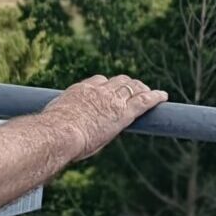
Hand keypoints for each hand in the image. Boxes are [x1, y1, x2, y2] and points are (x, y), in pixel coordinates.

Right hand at [44, 74, 167, 162]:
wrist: (58, 134)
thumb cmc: (51, 133)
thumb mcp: (54, 121)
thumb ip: (60, 120)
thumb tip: (52, 131)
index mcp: (81, 90)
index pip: (99, 81)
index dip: (108, 85)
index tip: (111, 90)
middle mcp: (98, 90)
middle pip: (118, 81)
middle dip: (127, 84)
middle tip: (135, 89)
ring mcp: (112, 100)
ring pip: (132, 88)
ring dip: (142, 89)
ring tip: (151, 93)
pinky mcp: (124, 112)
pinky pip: (144, 100)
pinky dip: (155, 97)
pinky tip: (163, 97)